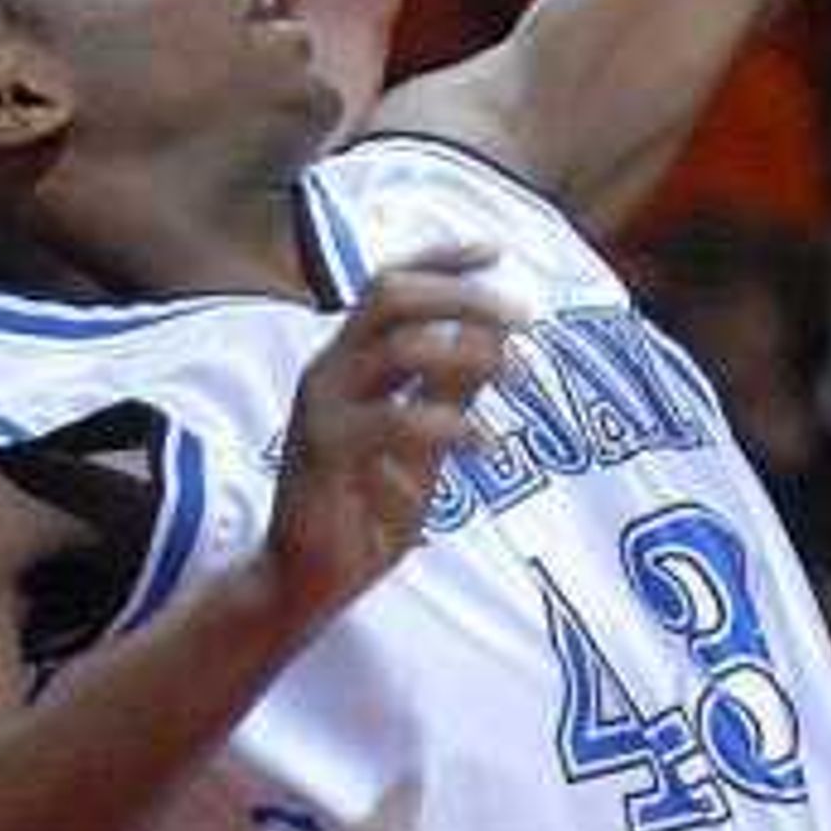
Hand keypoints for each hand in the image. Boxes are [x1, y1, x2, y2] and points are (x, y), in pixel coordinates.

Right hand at [260, 259, 514, 631]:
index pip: (388, 285)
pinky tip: (487, 445)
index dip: (439, 258)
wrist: (307, 580)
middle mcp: (328, 371)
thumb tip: (496, 335)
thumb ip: (451, 390)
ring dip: (469, 353)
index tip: (496, 249)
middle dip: (462, 295)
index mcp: (348, 362)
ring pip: (395, 347)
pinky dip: (450, 423)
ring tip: (519, 379)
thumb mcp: (424, 442)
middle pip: (390, 296)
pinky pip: (394, 420)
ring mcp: (320, 409)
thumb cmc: (364, 511)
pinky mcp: (323, 452)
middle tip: (524, 318)